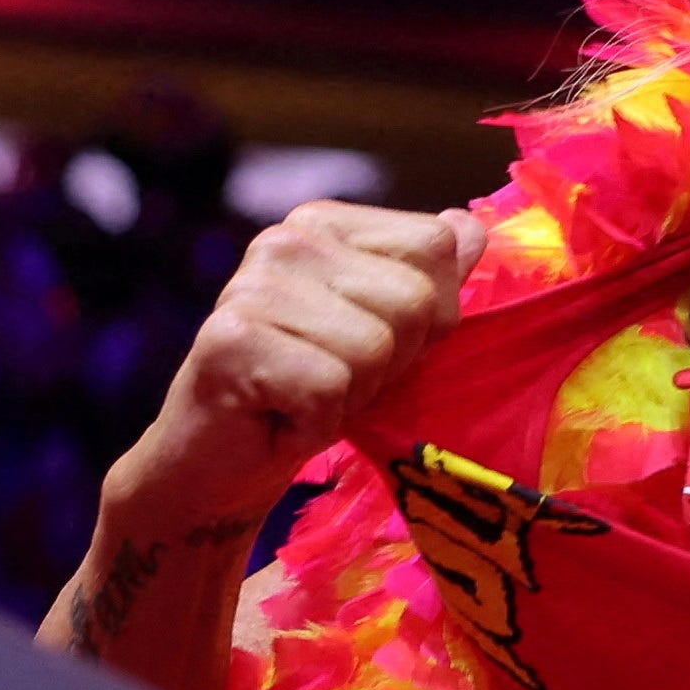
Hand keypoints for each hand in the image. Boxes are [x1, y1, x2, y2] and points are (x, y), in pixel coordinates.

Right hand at [102, 199, 489, 545]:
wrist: (218, 467)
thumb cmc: (305, 396)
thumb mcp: (384, 333)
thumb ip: (426, 280)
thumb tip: (471, 227)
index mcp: (324, 222)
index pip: (435, 245)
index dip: (428, 317)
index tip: (369, 348)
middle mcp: (285, 239)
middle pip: (413, 299)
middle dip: (391, 363)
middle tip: (334, 381)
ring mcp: (251, 284)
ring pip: (375, 347)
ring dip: (352, 398)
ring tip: (304, 399)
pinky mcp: (231, 341)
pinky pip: (329, 388)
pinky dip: (316, 425)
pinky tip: (279, 420)